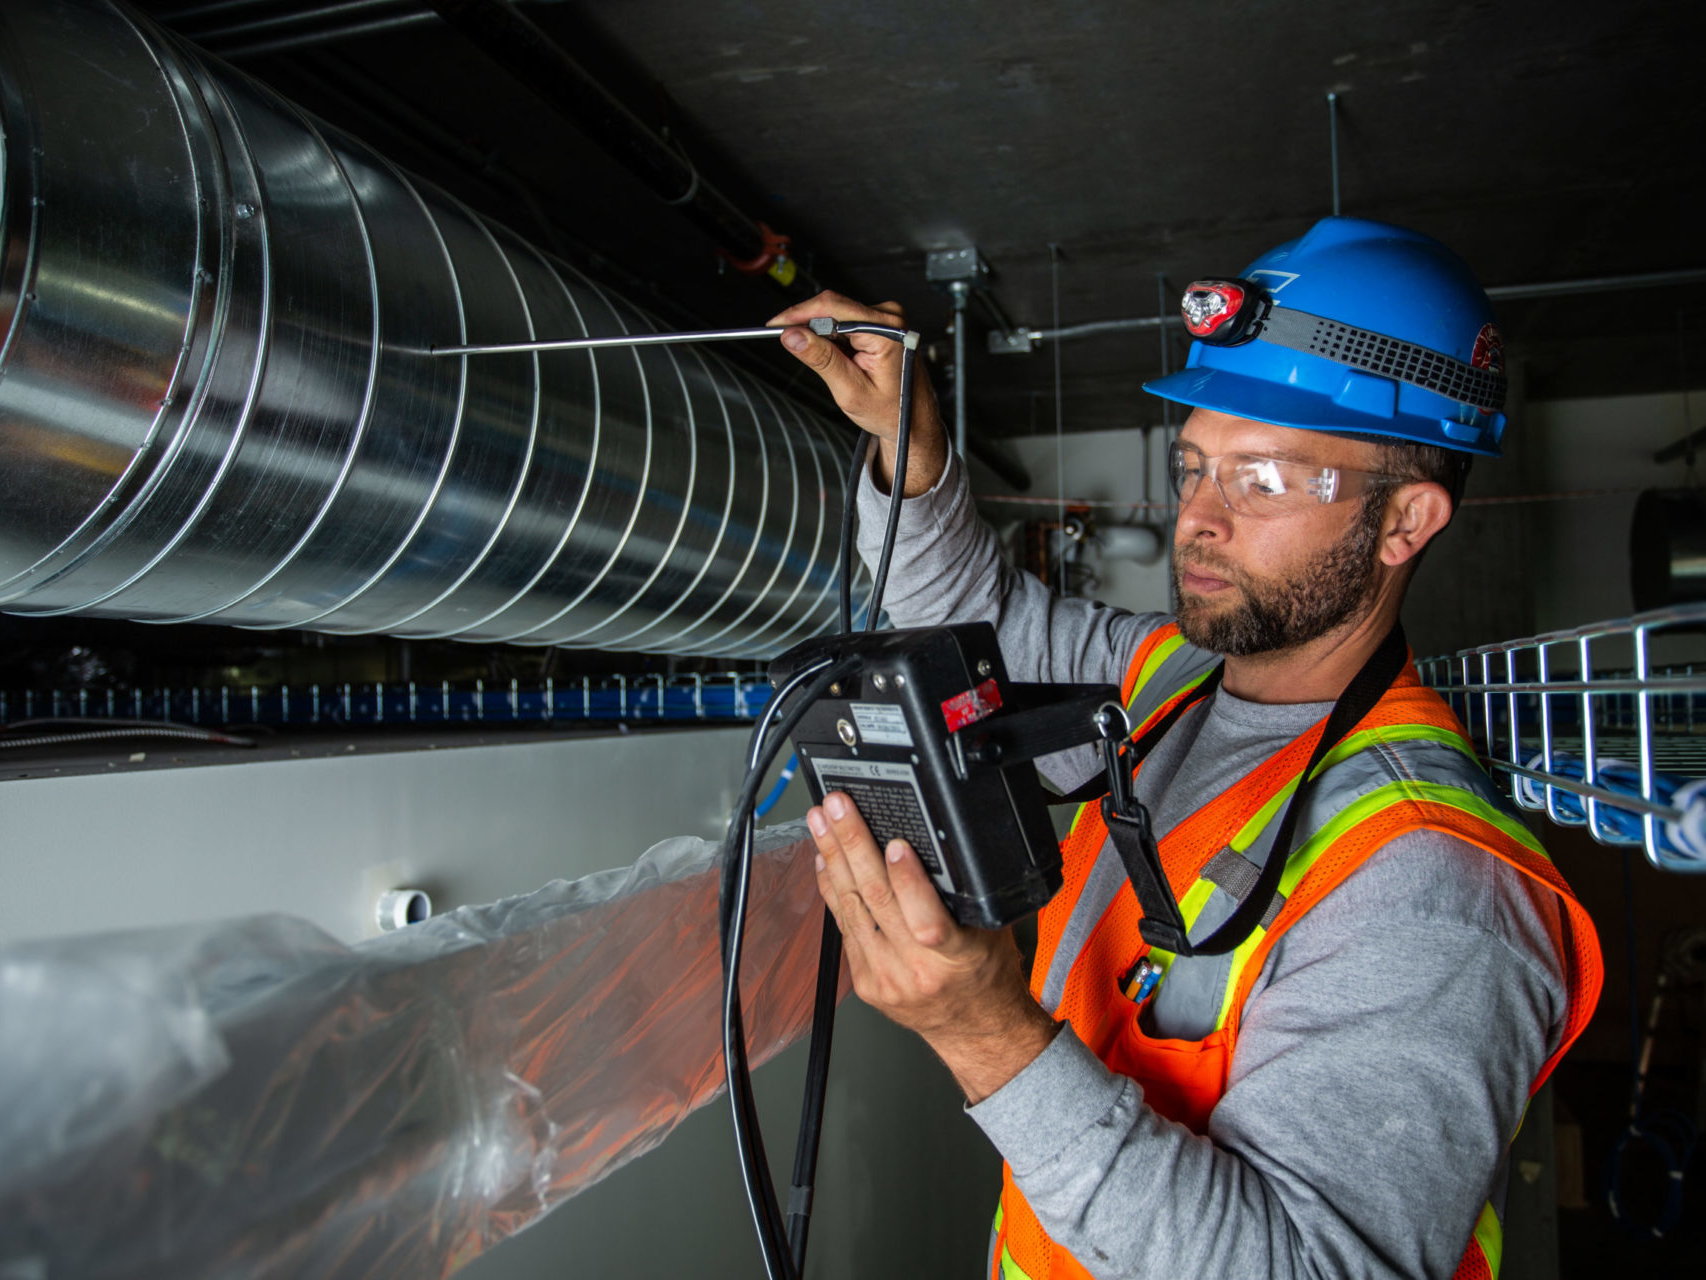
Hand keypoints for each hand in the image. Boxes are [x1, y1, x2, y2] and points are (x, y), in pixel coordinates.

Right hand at [767, 291, 947, 497]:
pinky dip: (835, 339)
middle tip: (792, 346)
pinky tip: (842, 360)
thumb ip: (821, 359)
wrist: (913, 421)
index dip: (799, 314)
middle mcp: (890, 318)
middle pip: (834, 307)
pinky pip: (848, 322)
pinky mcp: (882, 324)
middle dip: (809, 327)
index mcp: (886, 331)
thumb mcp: (850, 390)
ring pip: (838, 315)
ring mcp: (887, 319)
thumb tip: (793, 335)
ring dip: (824, 336)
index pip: (832, 308)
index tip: (776, 324)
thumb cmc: (891, 411)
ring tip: (834, 366)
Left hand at [806, 791, 1059, 1102]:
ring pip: (852, 908)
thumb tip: (936, 844)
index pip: (927, 918)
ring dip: (833, 859)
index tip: (896, 844)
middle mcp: (916, 970)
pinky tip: (826, 862)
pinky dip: (833, 890)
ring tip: (822, 824)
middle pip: (877, 900)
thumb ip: (965, 895)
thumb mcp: (992, 932)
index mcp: (957, 958)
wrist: (974, 1030)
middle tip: (837, 810)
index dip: (908, 880)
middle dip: (853, 846)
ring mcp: (885, 978)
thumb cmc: (986, 977)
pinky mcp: (865, 982)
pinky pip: (844, 927)